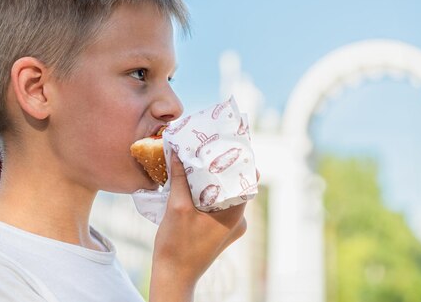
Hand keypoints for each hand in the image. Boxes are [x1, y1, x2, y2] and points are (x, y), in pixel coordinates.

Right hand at [149, 154, 246, 301]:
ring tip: (199, 163)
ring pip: (225, 196)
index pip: (247, 180)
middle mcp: (238, 221)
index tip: (228, 145)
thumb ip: (180, 179)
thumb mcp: (177, 207)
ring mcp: (229, 228)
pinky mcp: (219, 232)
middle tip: (209, 149)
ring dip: (213, 182)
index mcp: (235, 215)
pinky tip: (193, 185)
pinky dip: (208, 195)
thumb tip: (177, 153)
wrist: (173, 276)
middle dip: (221, 168)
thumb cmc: (177, 246)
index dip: (239, 162)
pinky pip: (218, 207)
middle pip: (235, 186)